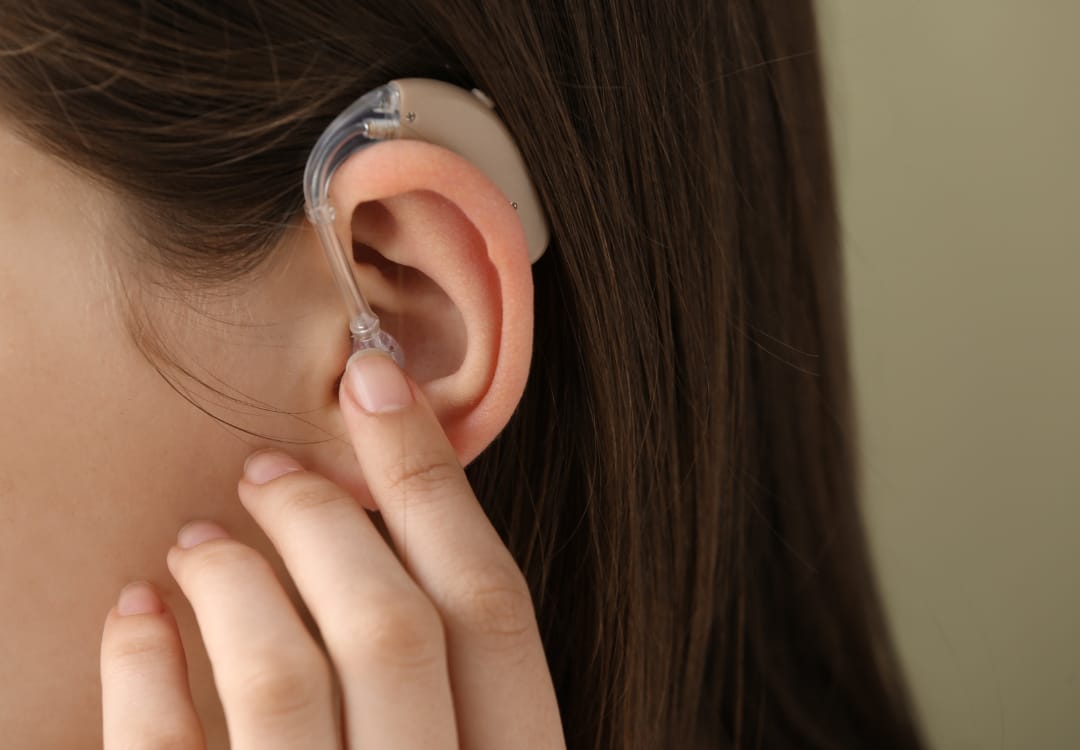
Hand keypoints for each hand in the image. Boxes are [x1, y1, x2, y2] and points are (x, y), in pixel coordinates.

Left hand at [99, 350, 565, 748]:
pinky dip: (142, 667)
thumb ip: (459, 694)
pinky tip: (133, 612)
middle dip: (329, 518)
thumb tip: (394, 533)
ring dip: (238, 577)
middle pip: (394, 626)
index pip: (494, 609)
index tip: (377, 381)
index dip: (434, 480)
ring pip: (285, 679)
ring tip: (200, 537)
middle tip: (269, 469)